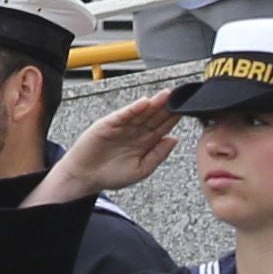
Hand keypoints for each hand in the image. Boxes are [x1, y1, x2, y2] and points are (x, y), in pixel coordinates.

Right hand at [30, 89, 183, 206]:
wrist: (85, 178)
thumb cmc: (111, 175)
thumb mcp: (141, 170)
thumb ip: (158, 155)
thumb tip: (175, 139)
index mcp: (145, 142)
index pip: (163, 127)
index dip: (174, 118)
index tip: (187, 109)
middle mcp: (135, 131)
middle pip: (154, 116)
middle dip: (167, 107)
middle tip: (181, 96)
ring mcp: (122, 127)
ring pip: (141, 113)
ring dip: (153, 104)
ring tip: (166, 95)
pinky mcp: (108, 125)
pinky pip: (123, 115)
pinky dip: (133, 109)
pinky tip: (144, 103)